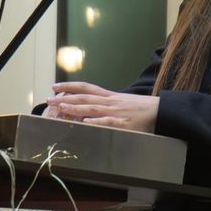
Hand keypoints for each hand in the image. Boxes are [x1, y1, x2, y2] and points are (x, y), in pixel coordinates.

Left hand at [44, 82, 159, 132]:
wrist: (160, 110)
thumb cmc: (140, 109)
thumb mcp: (121, 103)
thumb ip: (106, 106)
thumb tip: (89, 111)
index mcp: (109, 96)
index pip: (85, 88)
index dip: (69, 86)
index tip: (55, 86)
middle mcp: (110, 102)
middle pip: (84, 98)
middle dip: (65, 98)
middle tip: (50, 99)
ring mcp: (116, 112)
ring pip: (92, 108)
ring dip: (76, 108)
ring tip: (61, 107)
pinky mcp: (123, 124)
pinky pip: (108, 122)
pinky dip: (96, 122)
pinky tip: (85, 123)